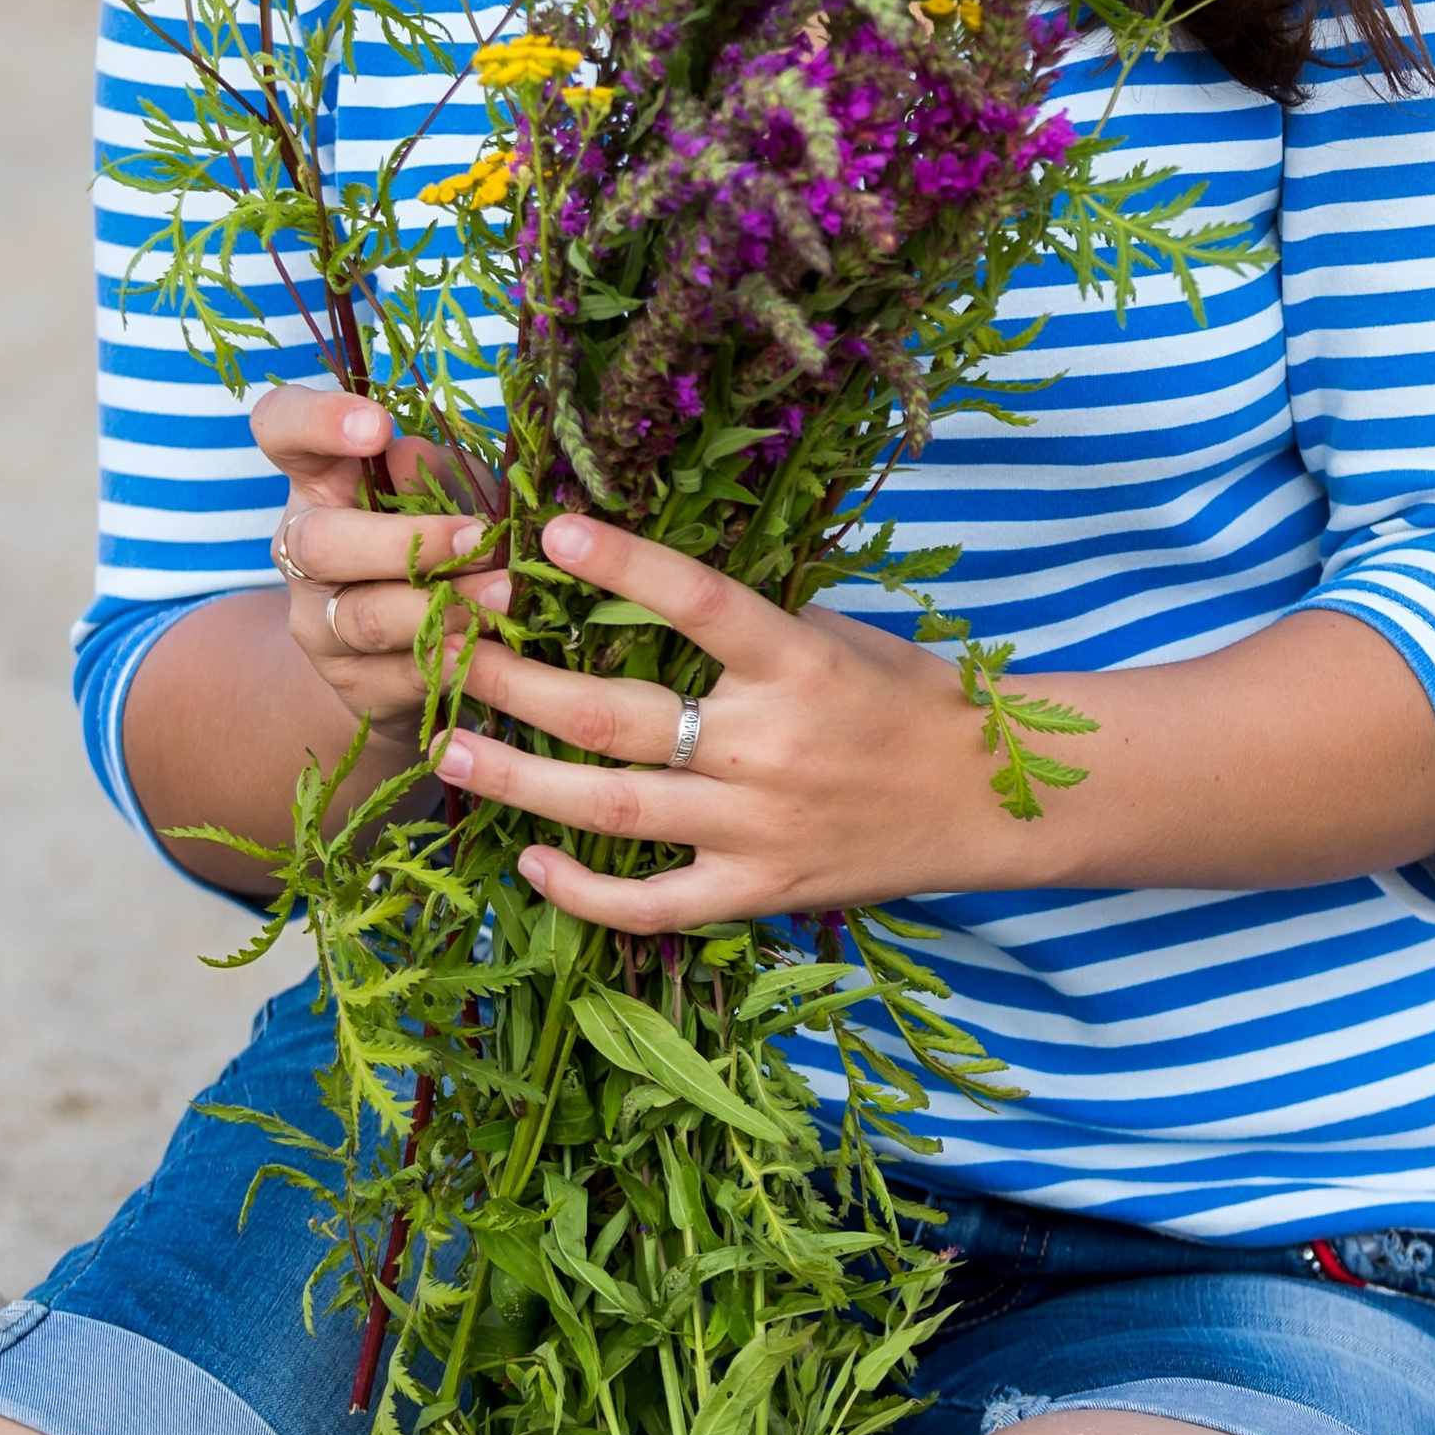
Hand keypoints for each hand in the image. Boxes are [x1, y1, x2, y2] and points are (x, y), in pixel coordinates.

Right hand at [250, 384, 510, 747]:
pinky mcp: (355, 687)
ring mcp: (320, 624)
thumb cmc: (432, 545)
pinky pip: (400, 675)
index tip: (377, 428)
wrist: (394, 660)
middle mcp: (301, 549)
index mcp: (318, 479)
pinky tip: (487, 648)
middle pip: (321, 541)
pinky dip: (450, 659)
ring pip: (364, 617)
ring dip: (441, 604)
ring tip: (506, 595)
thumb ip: (438, 474)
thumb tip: (413, 456)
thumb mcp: (444, 494)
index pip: (280, 428)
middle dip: (407, 540)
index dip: (316, 422)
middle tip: (477, 538)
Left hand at [435, 511, 1026, 928]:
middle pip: (616, 716)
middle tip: (443, 648)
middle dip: (515, 682)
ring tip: (445, 749)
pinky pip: (656, 904)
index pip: (698, 601)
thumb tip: (638, 578)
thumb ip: (746, 621)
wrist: (991, 799)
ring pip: (615, 808)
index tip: (548, 530)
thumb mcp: (836, 633)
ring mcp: (761, 826)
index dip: (622, 565)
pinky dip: (585, 890)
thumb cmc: (906, 697)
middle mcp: (771, 744)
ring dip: (517, 781)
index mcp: (798, 662)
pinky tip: (527, 858)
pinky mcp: (761, 890)